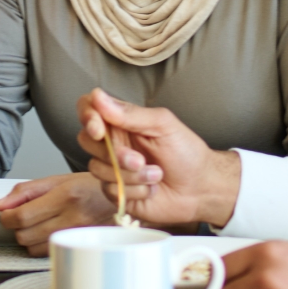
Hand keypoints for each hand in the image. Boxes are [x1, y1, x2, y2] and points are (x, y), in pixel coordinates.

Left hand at [0, 174, 118, 253]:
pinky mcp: (77, 246)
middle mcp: (72, 218)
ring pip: (32, 248)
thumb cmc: (88, 187)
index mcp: (65, 196)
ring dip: (28, 237)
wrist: (120, 198)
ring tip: (38, 223)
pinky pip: (45, 253)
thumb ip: (25, 191)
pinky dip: (40, 245)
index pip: (22, 216)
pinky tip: (48, 232)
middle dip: (17, 226)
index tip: (7, 213)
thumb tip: (1, 205)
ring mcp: (76, 235)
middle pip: (24, 235)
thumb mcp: (56, 180)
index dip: (7, 217)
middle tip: (23, 216)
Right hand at [73, 90, 240, 230]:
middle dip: (114, 154)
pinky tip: (152, 189)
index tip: (99, 130)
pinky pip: (110, 190)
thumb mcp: (163, 125)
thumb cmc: (186, 152)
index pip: (88, 109)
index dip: (87, 117)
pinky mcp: (117, 192)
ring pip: (97, 168)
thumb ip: (130, 113)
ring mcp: (112, 168)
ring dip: (130, 175)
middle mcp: (112, 143)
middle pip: (86, 141)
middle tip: (141, 159)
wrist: (201, 188)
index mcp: (121, 121)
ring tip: (156, 174)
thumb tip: (98, 96)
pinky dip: (135, 191)